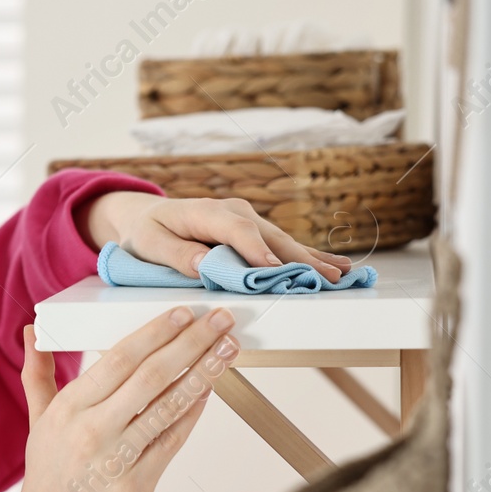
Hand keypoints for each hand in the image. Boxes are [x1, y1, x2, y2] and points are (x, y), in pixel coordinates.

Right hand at [0, 308, 239, 491]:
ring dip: (204, 373)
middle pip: (150, 375)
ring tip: (229, 349)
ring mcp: (115, 458)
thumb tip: (31, 333)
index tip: (183, 314)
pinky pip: (172, 440)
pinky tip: (210, 391)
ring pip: (168, 405)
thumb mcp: (37, 424)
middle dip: (191, 342)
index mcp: (67, 409)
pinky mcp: (137, 485)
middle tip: (221, 320)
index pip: (118, 358)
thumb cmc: (48, 483)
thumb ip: (38, 376)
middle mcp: (90, 429)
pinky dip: (193, 413)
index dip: (155, 333)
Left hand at [81, 191, 352, 283]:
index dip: (256, 250)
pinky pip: (283, 247)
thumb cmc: (147, 231)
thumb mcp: (149, 243)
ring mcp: (250, 221)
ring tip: (342, 275)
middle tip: (325, 279)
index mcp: (207, 212)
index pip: (237, 231)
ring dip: (313, 260)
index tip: (273, 270)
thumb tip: (204, 264)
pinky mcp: (256, 232)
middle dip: (298, 259)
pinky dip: (308, 258)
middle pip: (270, 238)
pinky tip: (337, 267)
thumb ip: (175, 254)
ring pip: (284, 243)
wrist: (149, 216)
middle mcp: (236, 213)